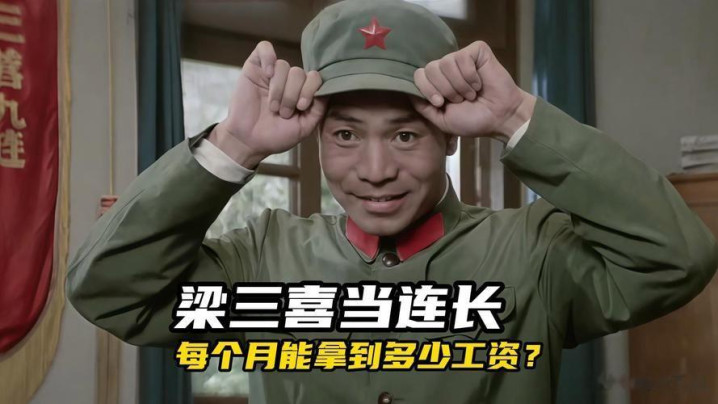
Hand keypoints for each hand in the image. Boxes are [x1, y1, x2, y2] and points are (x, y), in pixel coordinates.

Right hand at [209, 41, 326, 167]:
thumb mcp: (304, 127)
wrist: (249, 141)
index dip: (310, 90)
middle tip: (283, 113)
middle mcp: (289, 80)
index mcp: (302, 92)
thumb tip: (326, 89)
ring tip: (272, 106)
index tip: (301, 107)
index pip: (315, 78)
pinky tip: (267, 75)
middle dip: (292, 95)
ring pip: (283, 65)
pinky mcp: (254, 67)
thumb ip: (318, 109)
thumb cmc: (276, 136)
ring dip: (279, 89)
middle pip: (299, 72)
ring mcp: (272, 73)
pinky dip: (268, 58)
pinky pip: (264, 48)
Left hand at [410, 41, 535, 139]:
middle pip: (430, 68)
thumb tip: (409, 91)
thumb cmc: (473, 120)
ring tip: (471, 93)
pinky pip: (463, 58)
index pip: (418, 75)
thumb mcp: (441, 119)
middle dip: (444, 89)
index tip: (440, 102)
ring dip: (459, 85)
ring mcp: (461, 58)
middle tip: (460, 100)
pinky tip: (479, 84)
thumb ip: (423, 106)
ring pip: (446, 62)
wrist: (499, 118)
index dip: (426, 89)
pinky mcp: (477, 51)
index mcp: (436, 83)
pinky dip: (470, 76)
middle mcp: (446, 68)